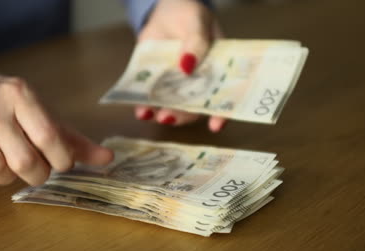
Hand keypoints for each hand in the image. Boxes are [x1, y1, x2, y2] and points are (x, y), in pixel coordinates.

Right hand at [0, 67, 112, 185]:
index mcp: (21, 95)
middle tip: (37, 168)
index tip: (62, 162)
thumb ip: (71, 137)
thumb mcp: (39, 110)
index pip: (50, 138)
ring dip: (7, 176)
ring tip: (8, 163)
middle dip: (38, 174)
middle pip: (25, 162)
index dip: (62, 160)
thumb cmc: (5, 100)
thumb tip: (108, 158)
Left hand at [136, 0, 226, 131]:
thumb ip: (196, 42)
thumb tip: (186, 67)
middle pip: (195, 107)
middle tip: (169, 116)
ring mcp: (176, 85)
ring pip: (173, 107)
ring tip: (150, 115)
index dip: (221, 112)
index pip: (224, 95)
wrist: (163, 12)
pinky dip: (145, 107)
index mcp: (217, 70)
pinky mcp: (156, 83)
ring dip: (163, 114)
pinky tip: (141, 111)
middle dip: (183, 115)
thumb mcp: (196, 23)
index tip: (215, 125)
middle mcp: (198, 83)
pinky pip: (152, 99)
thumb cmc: (188, 15)